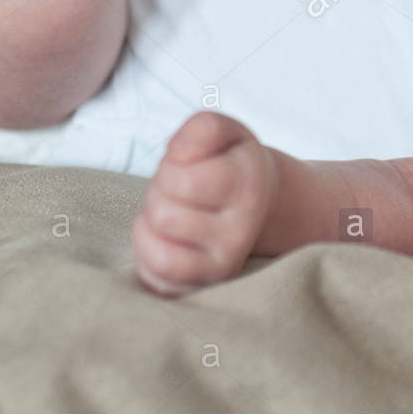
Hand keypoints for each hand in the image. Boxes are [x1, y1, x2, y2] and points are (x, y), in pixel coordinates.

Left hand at [131, 111, 279, 295]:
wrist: (262, 204)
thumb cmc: (232, 164)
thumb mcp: (226, 132)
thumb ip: (202, 128)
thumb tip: (178, 154)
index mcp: (247, 186)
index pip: (179, 179)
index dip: (171, 166)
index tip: (188, 165)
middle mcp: (241, 231)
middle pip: (162, 212)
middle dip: (160, 193)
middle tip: (182, 190)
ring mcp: (225, 263)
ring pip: (158, 247)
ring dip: (153, 221)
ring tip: (176, 210)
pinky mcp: (205, 285)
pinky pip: (157, 277)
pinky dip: (150, 252)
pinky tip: (166, 236)